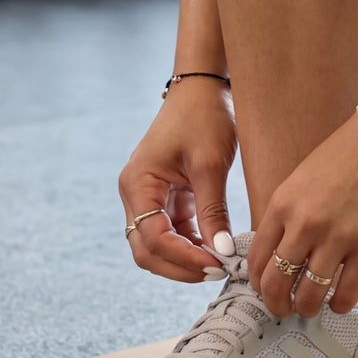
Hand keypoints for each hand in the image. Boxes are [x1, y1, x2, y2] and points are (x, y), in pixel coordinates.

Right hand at [118, 81, 237, 282]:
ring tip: (221, 263)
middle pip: (147, 249)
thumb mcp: (210, 163)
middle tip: (217, 271)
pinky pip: (172, 229)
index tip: (215, 265)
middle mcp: (135, 194)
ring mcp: (148, 196)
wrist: (204, 86)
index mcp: (137, 184)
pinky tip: (216, 248)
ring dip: (186, 257)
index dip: (182, 258)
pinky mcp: (165, 195)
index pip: (153, 237)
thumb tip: (222, 252)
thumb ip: (213, 210)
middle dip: (179, 265)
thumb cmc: (204, 116)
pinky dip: (191, 242)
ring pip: (159, 244)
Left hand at [247, 108, 357, 317]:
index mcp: (284, 202)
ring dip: (308, 307)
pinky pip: (346, 294)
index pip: (256, 259)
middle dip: (277, 304)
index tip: (268, 288)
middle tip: (286, 307)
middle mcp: (305, 223)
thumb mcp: (306, 176)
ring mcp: (338, 237)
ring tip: (315, 304)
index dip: (259, 282)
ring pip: (309, 297)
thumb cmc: (353, 149)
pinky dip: (340, 304)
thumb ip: (292, 211)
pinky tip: (341, 299)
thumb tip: (284, 251)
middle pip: (276, 284)